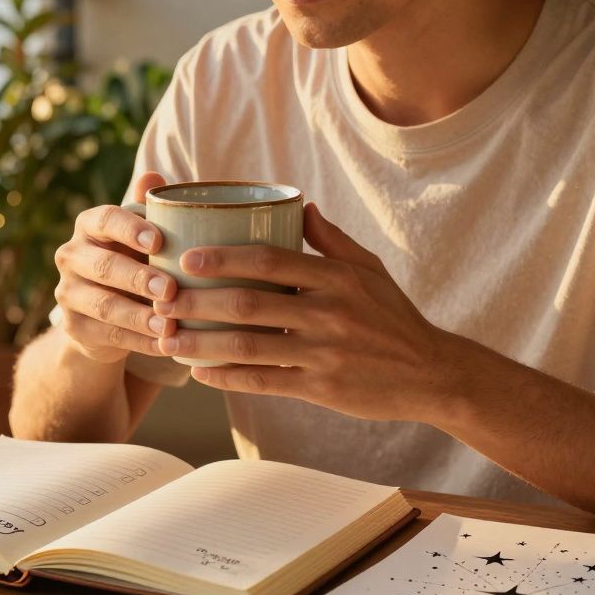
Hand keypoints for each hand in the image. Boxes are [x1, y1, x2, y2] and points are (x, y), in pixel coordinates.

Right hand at [53, 172, 178, 363]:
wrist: (106, 311)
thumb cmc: (135, 258)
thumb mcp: (143, 235)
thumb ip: (149, 209)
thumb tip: (152, 176)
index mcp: (88, 225)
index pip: (104, 219)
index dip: (130, 229)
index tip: (159, 240)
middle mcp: (71, 255)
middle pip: (104, 266)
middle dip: (138, 278)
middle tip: (170, 289)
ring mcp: (67, 293)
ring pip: (104, 305)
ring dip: (138, 316)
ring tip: (168, 326)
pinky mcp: (73, 327)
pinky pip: (108, 336)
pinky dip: (139, 342)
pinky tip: (164, 345)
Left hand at [153, 203, 459, 422]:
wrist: (432, 373)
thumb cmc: (394, 316)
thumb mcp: (370, 269)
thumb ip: (331, 239)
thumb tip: (299, 205)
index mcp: (337, 277)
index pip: (269, 261)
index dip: (223, 258)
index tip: (187, 257)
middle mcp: (329, 313)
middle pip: (249, 304)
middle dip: (198, 302)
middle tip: (162, 299)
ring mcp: (325, 353)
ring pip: (249, 347)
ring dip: (202, 344)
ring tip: (168, 339)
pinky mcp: (322, 389)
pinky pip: (265, 382)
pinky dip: (228, 378)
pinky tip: (201, 374)